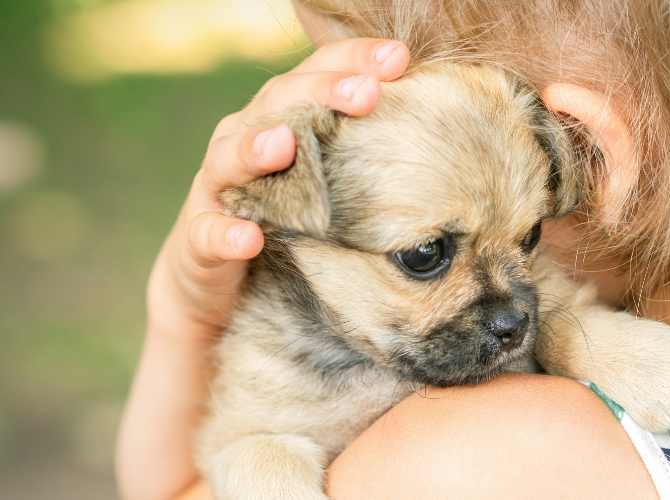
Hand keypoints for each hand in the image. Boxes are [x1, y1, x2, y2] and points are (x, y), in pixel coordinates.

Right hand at [146, 38, 409, 341]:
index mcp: (283, 119)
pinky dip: (226, 234)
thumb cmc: (290, 219)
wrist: (220, 285)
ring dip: (257, 148)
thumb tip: (442, 131)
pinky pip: (209, 234)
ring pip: (231, 157)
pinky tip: (249, 238)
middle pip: (279, 103)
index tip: (400, 57)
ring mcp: (219, 188)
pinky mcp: (200, 239)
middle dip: (321, 93)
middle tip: (366, 92)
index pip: (317, 75)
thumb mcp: (331, 181)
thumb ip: (366, 151)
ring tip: (286, 144)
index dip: (354, 60)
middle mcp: (246, 141)